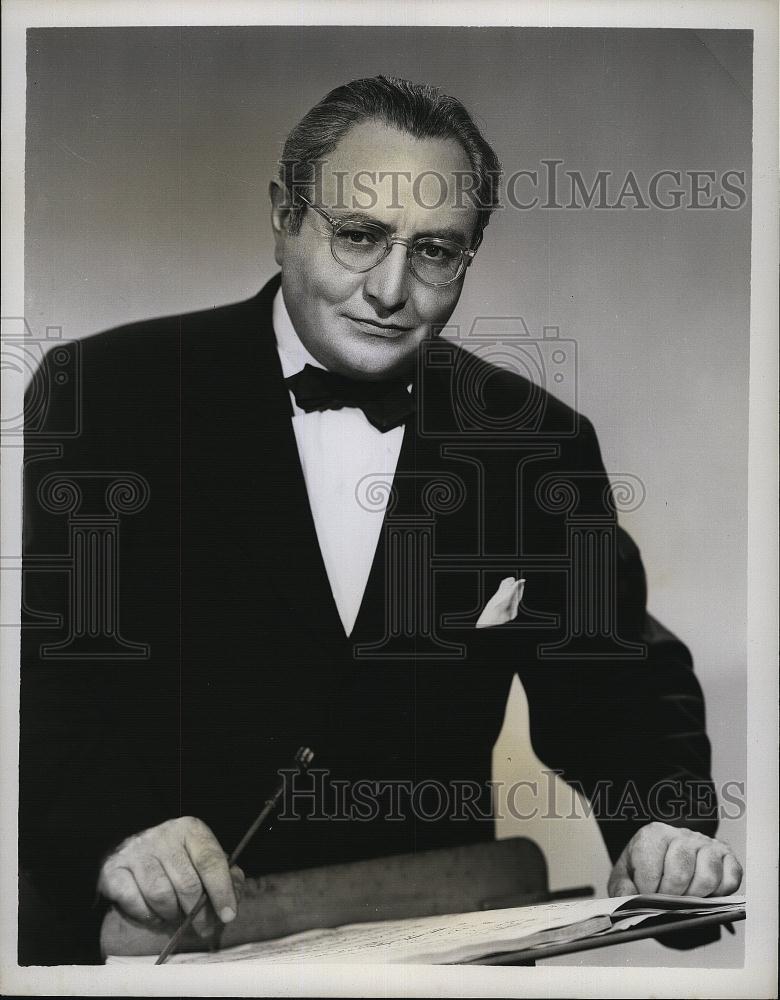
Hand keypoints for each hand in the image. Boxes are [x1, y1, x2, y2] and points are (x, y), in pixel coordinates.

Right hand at [97, 816, 244, 936]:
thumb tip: (233, 896)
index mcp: (190, 829)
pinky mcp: (113, 869)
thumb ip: (225, 876)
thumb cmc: (177, 859)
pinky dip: (147, 914)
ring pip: (160, 894)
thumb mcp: (203, 859)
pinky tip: (153, 912)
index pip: (210, 861)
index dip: (222, 891)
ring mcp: (136, 850)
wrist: (133, 850)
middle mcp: (163, 835)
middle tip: (203, 927)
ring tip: (175, 913)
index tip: (228, 915)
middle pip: (187, 883)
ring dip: (171, 913)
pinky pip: (134, 901)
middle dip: (197, 912)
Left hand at [608, 822, 742, 897]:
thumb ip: (621, 888)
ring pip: (708, 877)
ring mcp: (707, 843)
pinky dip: (720, 893)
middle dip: (672, 896)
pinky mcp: (726, 855)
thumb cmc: (645, 869)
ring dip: (696, 896)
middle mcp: (682, 834)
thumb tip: (629, 898)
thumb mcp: (625, 876)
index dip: (649, 890)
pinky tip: (706, 893)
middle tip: (667, 900)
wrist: (668, 859)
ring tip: (685, 897)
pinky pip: (730, 879)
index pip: (651, 866)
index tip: (648, 896)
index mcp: (654, 835)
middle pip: (680, 872)